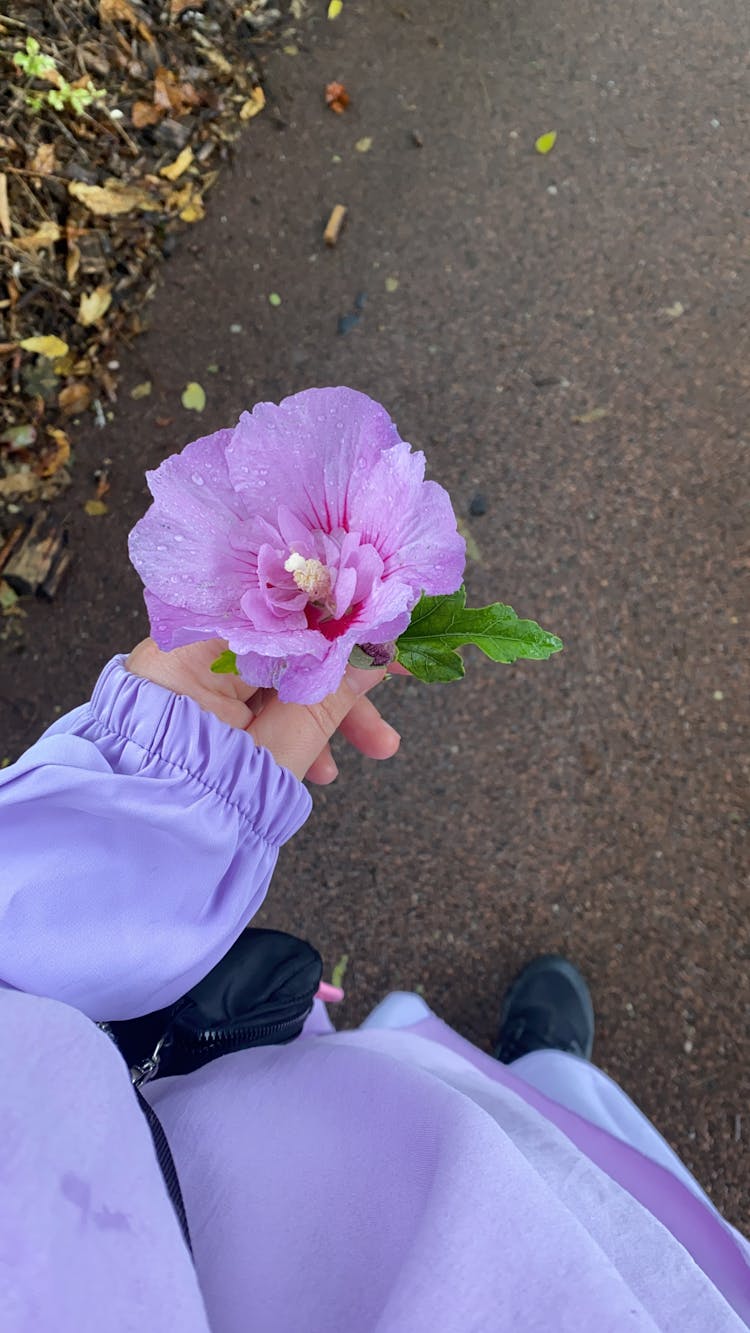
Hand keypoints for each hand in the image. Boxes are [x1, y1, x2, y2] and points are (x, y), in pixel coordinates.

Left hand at [125, 638, 399, 783]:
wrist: (147, 855)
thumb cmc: (203, 804)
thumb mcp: (279, 751)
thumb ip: (329, 698)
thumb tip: (374, 657)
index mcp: (191, 651)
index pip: (281, 613)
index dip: (341, 623)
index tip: (386, 637)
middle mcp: (183, 653)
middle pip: (284, 646)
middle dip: (341, 681)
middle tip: (396, 690)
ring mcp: (188, 680)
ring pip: (276, 676)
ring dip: (325, 709)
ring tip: (374, 748)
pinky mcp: (195, 705)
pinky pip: (256, 700)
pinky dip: (290, 723)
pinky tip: (321, 763)